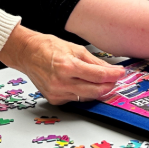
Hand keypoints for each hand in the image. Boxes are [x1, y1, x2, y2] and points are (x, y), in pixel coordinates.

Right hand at [0, 24, 125, 104]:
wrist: (27, 54)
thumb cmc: (48, 48)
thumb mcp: (76, 49)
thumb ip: (95, 61)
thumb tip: (111, 69)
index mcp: (67, 66)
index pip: (98, 76)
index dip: (113, 75)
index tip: (121, 73)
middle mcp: (61, 82)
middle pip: (94, 90)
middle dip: (109, 86)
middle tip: (115, 79)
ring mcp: (57, 93)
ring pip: (86, 97)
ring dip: (98, 90)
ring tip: (104, 82)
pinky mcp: (54, 99)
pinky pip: (75, 99)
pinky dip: (84, 93)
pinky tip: (86, 85)